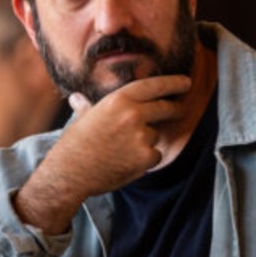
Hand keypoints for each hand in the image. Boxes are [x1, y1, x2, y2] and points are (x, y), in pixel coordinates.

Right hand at [15, 75, 191, 232]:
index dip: (172, 83)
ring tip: (122, 150)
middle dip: (175, 108)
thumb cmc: (73, 146)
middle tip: (179, 109)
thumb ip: (87, 107)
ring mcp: (141, 136)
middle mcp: (133, 115)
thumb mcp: (81, 119)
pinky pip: (155, 155)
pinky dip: (145, 160)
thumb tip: (77, 98)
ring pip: (156, 135)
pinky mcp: (145, 157)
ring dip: (146, 141)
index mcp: (117, 100)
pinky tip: (126, 162)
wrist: (70, 174)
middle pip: (165, 107)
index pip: (153, 86)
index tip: (185, 82)